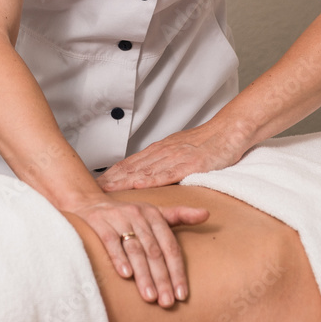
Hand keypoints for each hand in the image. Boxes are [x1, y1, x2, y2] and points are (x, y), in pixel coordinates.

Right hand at [68, 196, 208, 307]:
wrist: (87, 202)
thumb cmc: (126, 214)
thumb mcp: (153, 212)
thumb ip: (180, 215)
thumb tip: (207, 214)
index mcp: (154, 215)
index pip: (170, 247)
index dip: (177, 271)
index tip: (181, 295)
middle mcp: (138, 216)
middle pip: (154, 252)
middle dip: (162, 278)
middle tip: (167, 303)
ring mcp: (118, 219)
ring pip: (135, 250)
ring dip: (143, 275)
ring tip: (150, 297)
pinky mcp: (99, 224)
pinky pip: (111, 243)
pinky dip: (119, 259)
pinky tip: (126, 276)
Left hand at [98, 122, 249, 191]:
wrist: (230, 130)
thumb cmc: (208, 142)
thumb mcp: (180, 151)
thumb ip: (163, 162)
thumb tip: (145, 175)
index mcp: (159, 150)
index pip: (129, 164)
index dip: (110, 175)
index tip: (93, 184)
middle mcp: (163, 152)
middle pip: (130, 168)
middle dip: (109, 180)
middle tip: (89, 191)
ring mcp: (176, 157)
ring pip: (144, 170)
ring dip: (123, 181)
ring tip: (105, 191)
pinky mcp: (191, 164)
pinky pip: (169, 173)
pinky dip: (152, 179)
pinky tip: (139, 185)